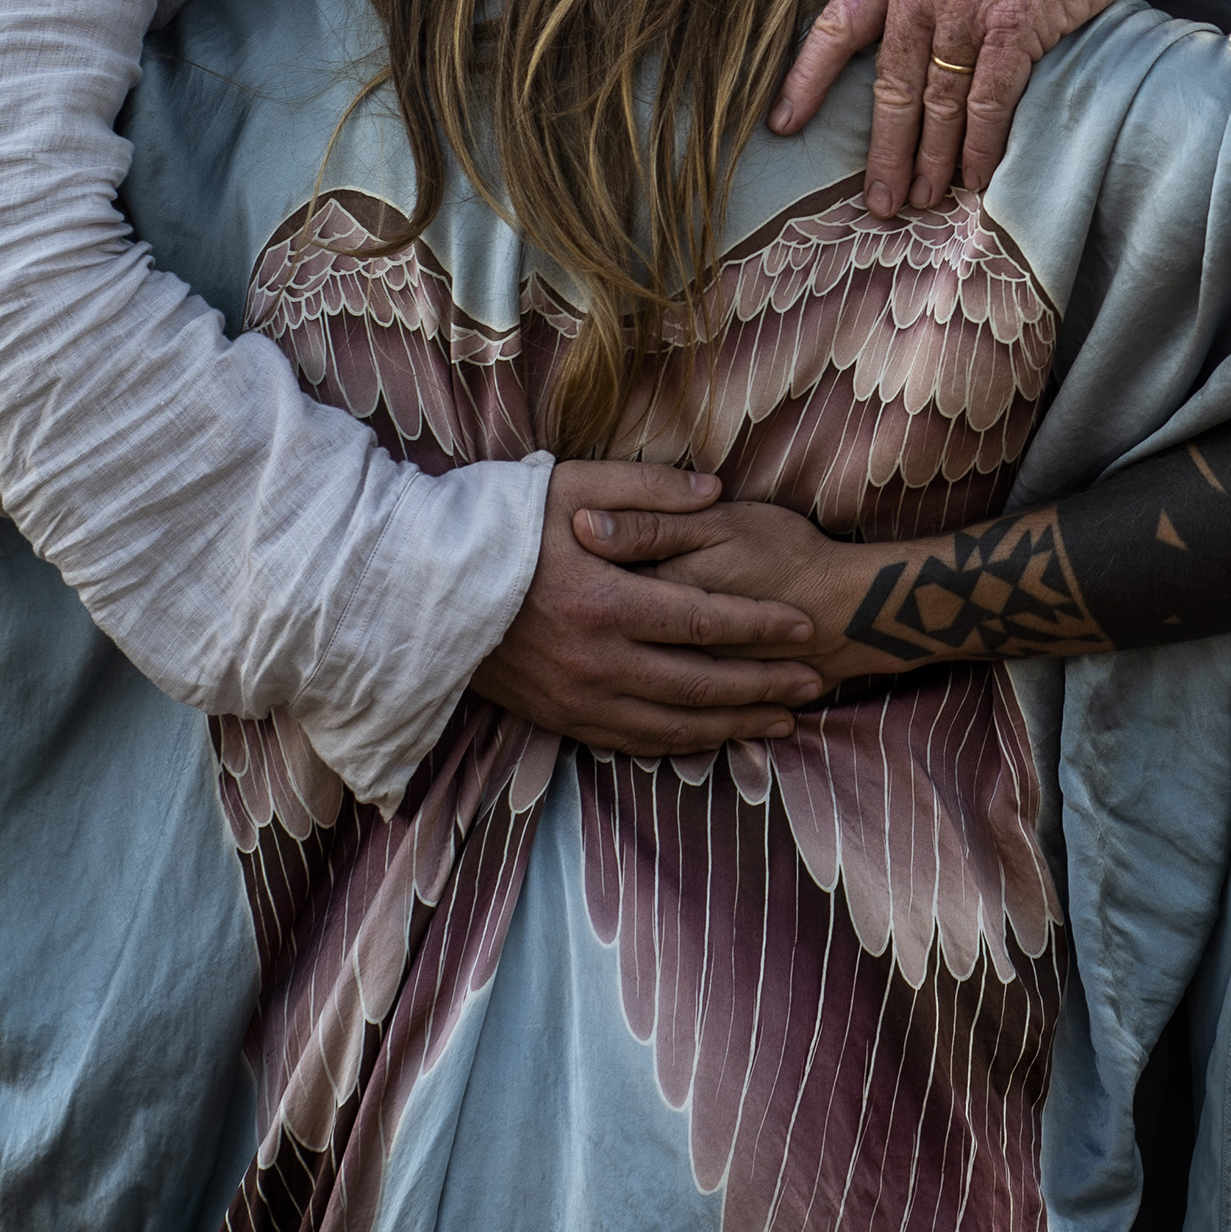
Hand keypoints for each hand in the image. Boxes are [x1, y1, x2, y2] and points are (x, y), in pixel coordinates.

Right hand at [467, 463, 827, 754]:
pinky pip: (632, 742)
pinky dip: (680, 745)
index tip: (804, 626)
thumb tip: (716, 489)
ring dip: (733, 725)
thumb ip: (647, 489)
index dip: (761, 626)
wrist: (417, 588)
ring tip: (782, 722)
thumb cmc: (498, 527)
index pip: (705, 620)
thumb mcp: (570, 486)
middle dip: (764, 685)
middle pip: (702, 683)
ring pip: (673, 725)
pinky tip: (713, 740)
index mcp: (605, 601)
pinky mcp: (557, 718)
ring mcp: (575, 698)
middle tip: (813, 683)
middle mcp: (596, 661)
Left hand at [774, 0, 1177, 215]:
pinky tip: (977, 176)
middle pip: (891, 84)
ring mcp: (970, 5)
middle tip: (879, 201)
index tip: (783, 124)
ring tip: (925, 199)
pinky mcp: (1018, 25)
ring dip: (932, 159)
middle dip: (884, 151)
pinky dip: (983, 145)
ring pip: (940, 101)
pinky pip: (990, 100)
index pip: (838, 24)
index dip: (807, 79)